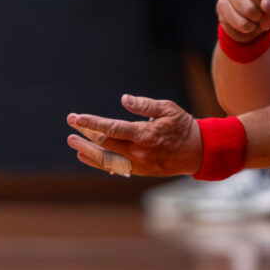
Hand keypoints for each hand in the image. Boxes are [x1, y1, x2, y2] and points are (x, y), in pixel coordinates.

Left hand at [67, 95, 201, 177]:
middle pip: (105, 144)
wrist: (199, 152)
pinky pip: (114, 167)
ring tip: (72, 141)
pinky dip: (98, 162)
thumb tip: (124, 99)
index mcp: (145, 134)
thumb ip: (144, 105)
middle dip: (85, 133)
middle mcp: (139, 152)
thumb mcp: (167, 109)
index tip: (77, 118)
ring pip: (106, 159)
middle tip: (71, 122)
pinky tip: (85, 155)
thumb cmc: (183, 126)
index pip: (112, 129)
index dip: (92, 124)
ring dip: (87, 150)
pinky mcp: (140, 171)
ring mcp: (139, 164)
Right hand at [217, 0, 269, 43]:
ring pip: (249, 9)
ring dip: (258, 20)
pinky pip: (240, 22)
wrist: (252, 20)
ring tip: (257, 18)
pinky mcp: (221, 4)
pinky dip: (249, 28)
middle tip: (265, 11)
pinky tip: (248, 24)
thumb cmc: (269, 6)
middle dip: (266, 9)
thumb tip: (266, 5)